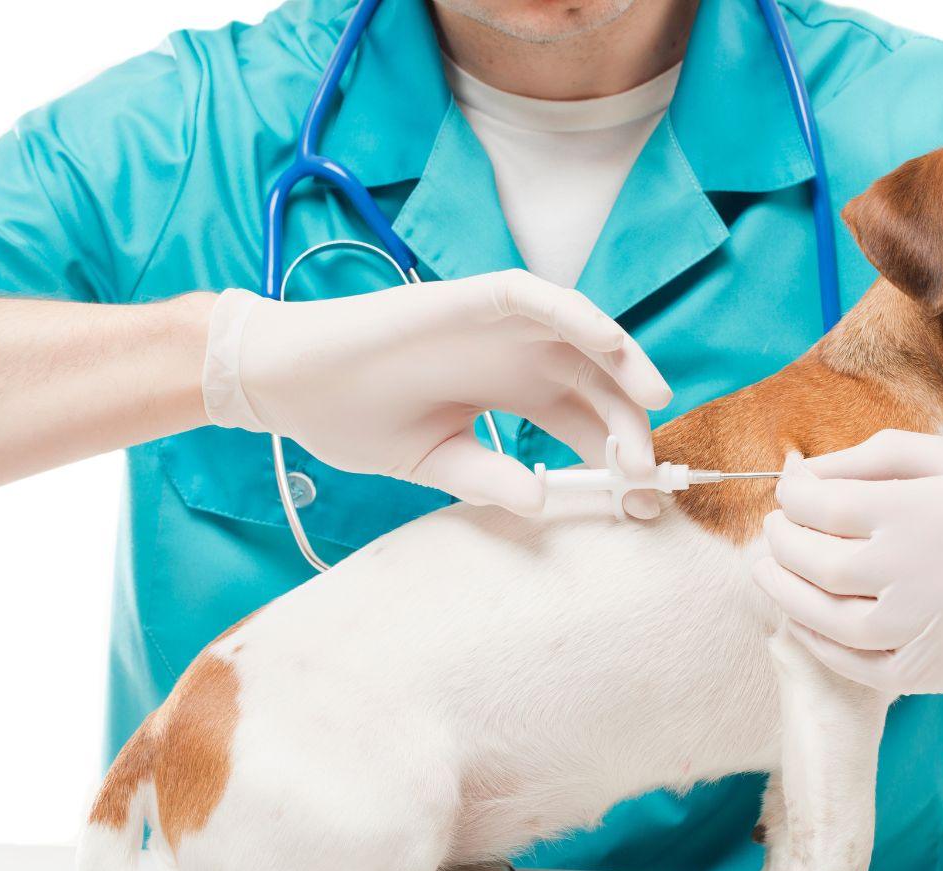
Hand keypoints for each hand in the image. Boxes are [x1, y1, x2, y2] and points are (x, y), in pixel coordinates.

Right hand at [202, 270, 671, 516]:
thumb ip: (489, 478)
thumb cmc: (355, 418)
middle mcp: (516, 358)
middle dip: (627, 424)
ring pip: (580, 335)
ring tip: (651, 400)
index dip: (615, 458)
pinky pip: (537, 298)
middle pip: (593, 385)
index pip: (581, 424)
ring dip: (622, 361)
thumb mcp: (435, 461)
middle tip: (647, 471)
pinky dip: (577, 314)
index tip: (642, 502)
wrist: (290, 384)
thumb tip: (541, 500)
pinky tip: (607, 345)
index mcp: (512, 395)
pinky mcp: (474, 297)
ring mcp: (498, 327)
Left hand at [754, 429, 942, 693]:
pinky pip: (862, 668)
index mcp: (932, 507)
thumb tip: (805, 473)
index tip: (789, 488)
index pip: (822, 505)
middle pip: (816, 562)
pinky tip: (807, 621)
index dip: (793, 495)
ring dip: (785, 594)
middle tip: (773, 527)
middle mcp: (928, 572)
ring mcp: (936, 629)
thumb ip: (879, 457)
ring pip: (827, 621)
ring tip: (771, 570)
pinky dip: (821, 644)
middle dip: (780, 541)